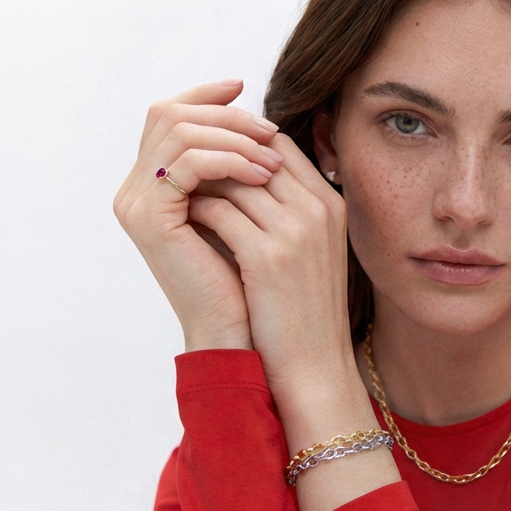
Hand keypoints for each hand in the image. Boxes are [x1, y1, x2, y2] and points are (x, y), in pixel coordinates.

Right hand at [113, 80, 284, 350]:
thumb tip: (254, 116)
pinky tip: (261, 173)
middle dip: (224, 115)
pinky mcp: (150, 217)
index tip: (243, 88)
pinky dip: (229, 159)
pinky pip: (189, 163)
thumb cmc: (244, 276)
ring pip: (180, 132)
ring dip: (234, 137)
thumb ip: (230, 163)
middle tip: (269, 129)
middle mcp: (134, 191)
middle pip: (169, 114)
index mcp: (150, 186)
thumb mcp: (239, 207)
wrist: (236, 330)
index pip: (167, 116)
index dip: (203, 96)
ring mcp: (136, 203)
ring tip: (273, 157)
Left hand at [189, 133, 401, 510]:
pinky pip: (221, 211)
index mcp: (330, 204)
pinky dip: (197, 210)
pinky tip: (183, 218)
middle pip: (256, 152)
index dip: (240, 143)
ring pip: (234, 177)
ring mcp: (296, 231)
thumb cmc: (303, 311)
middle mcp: (317, 210)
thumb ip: (287, 209)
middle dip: (216, 154)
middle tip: (183, 161)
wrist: (313, 367)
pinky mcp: (269, 256)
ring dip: (202, 180)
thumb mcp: (311, 250)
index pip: (279, 145)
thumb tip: (241, 175)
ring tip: (179, 188)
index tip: (210, 152)